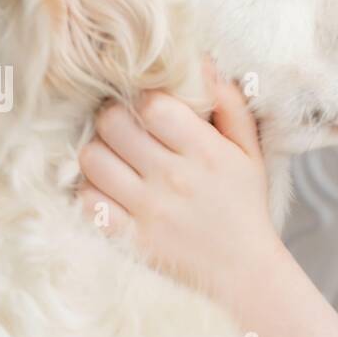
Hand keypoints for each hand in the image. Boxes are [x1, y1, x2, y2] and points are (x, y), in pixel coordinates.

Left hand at [77, 63, 280, 307]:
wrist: (244, 273)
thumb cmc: (244, 206)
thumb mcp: (249, 152)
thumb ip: (230, 105)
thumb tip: (203, 63)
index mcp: (205, 152)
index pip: (153, 104)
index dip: (145, 100)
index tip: (151, 111)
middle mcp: (174, 179)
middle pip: (113, 124)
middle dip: (115, 120)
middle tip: (126, 130)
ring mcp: (149, 211)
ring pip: (92, 158)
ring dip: (99, 153)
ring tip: (116, 159)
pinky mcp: (131, 238)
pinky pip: (87, 201)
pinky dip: (92, 191)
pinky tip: (110, 190)